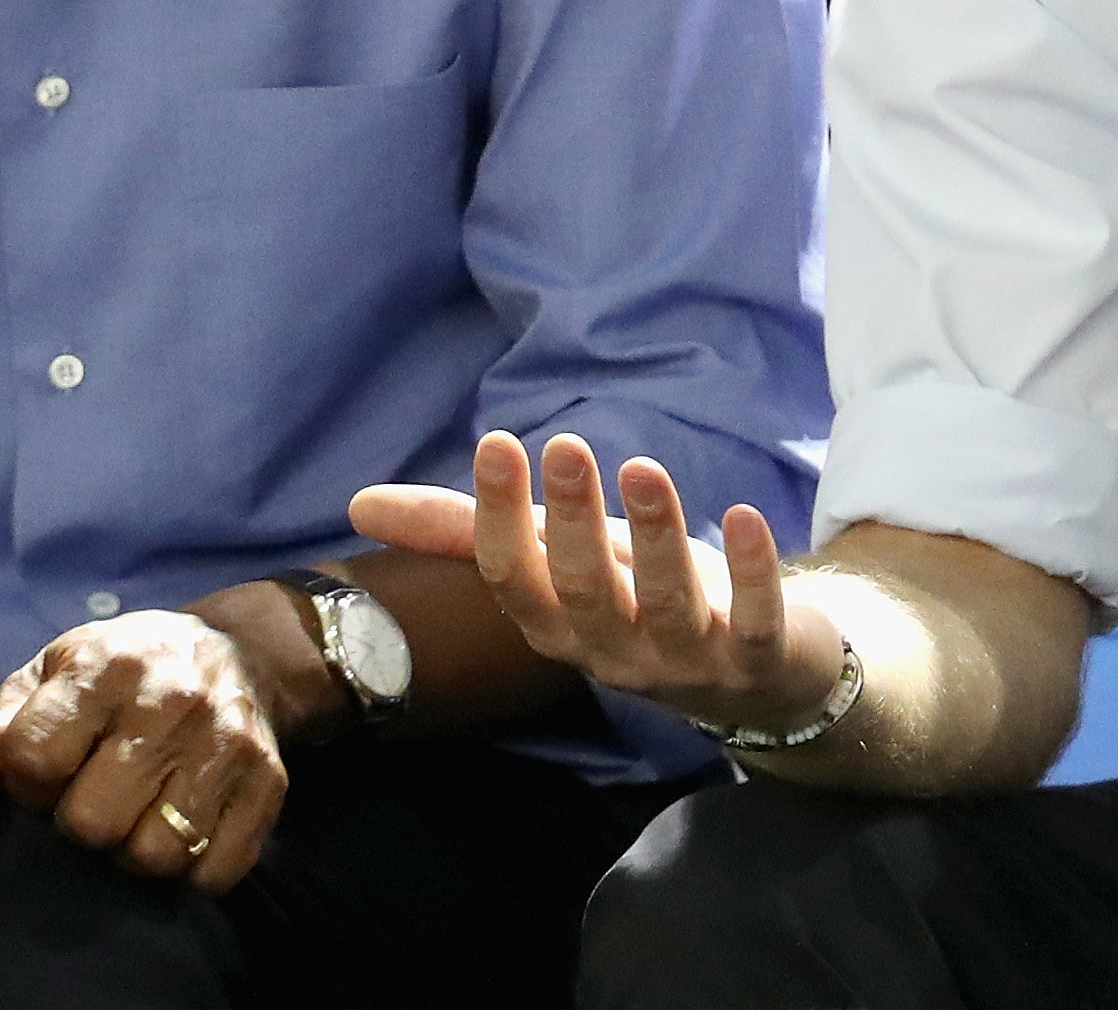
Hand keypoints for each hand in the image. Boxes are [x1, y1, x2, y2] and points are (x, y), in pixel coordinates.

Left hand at [0, 610, 283, 893]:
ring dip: (132, 853)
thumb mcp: (58, 671)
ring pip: (154, 854)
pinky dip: (190, 871)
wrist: (240, 649)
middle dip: (78, 825)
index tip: (43, 775)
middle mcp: (173, 702)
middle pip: (93, 821)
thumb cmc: (128, 668)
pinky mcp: (269, 782)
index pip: (36, 758)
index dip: (26, 784)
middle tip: (90, 802)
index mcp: (109, 668)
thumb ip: (5, 720)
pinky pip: (216, 870)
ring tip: (133, 819)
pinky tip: (179, 833)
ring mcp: (226, 744)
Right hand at [351, 429, 847, 742]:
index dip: (500, 518)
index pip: (514, 579)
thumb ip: (468, 531)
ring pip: (665, 607)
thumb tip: (360, 504)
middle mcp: (613, 652)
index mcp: (556, 626)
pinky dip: (751, 573)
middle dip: (574, 524)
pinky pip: (754, 623)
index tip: (497, 443)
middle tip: (568, 447)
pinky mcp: (758, 660)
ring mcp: (687, 662)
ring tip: (644, 468)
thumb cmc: (638, 598)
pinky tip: (744, 517)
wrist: (755, 674)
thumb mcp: (558, 557)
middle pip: (584, 594)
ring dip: (657, 537)